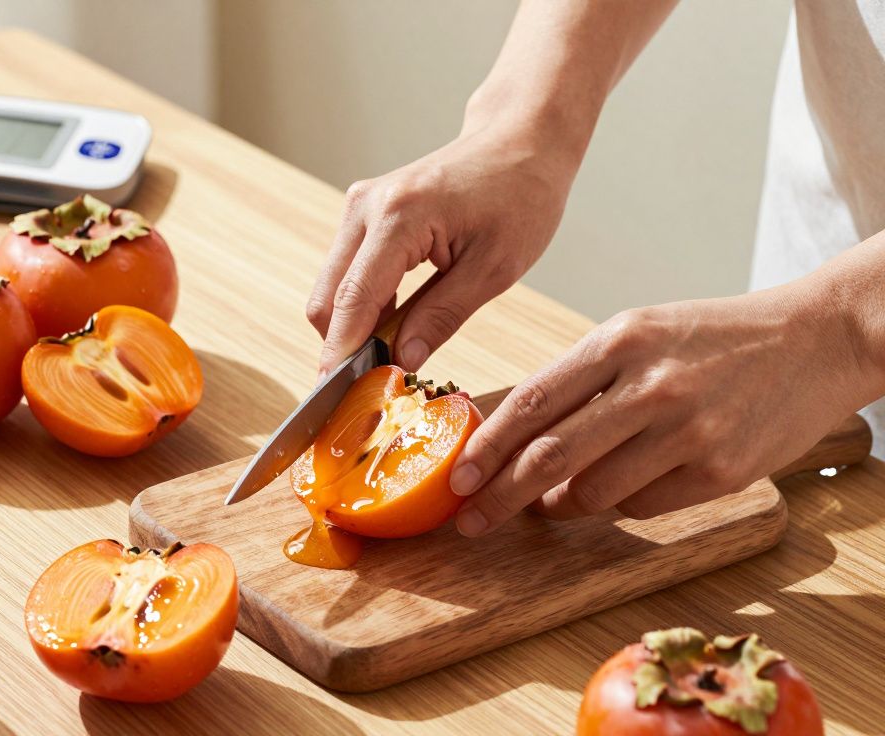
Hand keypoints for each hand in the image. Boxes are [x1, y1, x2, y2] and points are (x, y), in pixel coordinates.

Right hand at [306, 124, 577, 375]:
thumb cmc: (520, 195)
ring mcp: (359, 207)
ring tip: (390, 358)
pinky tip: (394, 325)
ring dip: (352, 327)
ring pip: (331, 288)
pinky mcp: (363, 214)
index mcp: (398, 216)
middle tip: (371, 387)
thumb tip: (400, 360)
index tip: (336, 397)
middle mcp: (365, 207)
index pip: (352, 300)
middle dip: (341, 346)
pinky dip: (362, 306)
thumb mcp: (495, 267)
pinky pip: (347, 273)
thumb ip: (442, 315)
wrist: (520, 140)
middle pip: (326, 298)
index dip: (341, 353)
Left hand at [449, 283, 871, 535]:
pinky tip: (618, 489)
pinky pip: (642, 506)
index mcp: (618, 340)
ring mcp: (687, 431)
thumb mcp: (639, 332)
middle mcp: (649, 386)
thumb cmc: (713, 338)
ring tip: (547, 504)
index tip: (457, 478)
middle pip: (550, 456)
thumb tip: (517, 441)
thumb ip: (580, 381)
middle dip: (499, 495)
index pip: (532, 403)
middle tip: (471, 520)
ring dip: (559, 506)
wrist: (816, 339)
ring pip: (594, 492)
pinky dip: (618, 505)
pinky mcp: (720, 471)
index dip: (486, 448)